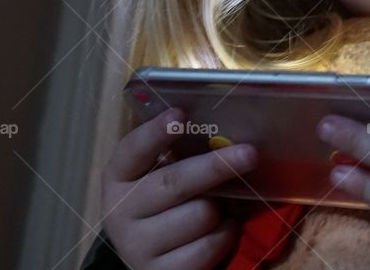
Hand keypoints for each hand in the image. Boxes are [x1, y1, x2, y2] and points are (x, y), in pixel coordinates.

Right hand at [100, 107, 258, 269]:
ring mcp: (138, 246)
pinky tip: (215, 233)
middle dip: (216, 166)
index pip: (132, 150)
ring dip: (220, 209)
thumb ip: (180, 156)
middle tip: (250, 153)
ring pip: (200, 214)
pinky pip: (210, 245)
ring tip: (214, 208)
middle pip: (175, 183)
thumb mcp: (162, 176)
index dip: (155, 132)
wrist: (155, 256)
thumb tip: (224, 135)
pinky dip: (224, 235)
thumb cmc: (166, 204)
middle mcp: (120, 212)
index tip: (180, 114)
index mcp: (119, 177)